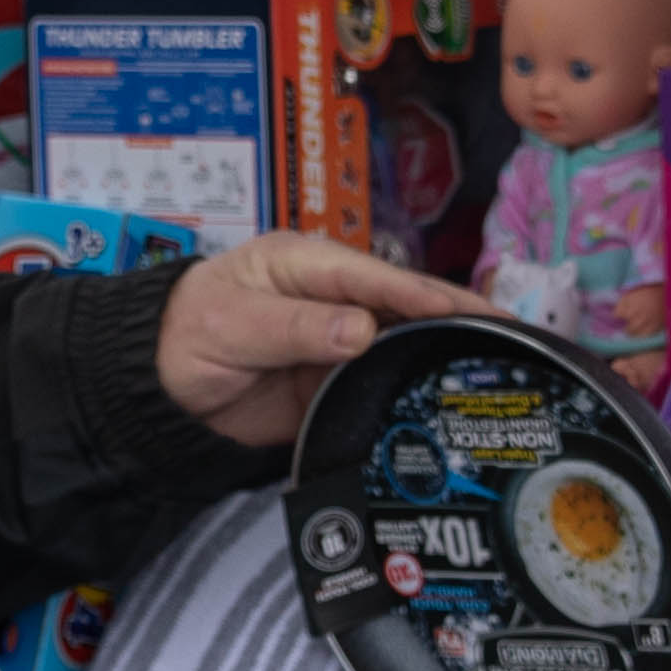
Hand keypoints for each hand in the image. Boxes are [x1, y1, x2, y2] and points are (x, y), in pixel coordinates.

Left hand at [151, 230, 475, 452]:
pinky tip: (452, 405)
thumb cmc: (185, 335)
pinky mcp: (336, 382)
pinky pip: (384, 385)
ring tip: (501, 371)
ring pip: (403, 346)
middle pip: (405, 307)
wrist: (157, 390)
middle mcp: (333, 299)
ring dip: (444, 355)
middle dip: (457, 319)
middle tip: (514, 338)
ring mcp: (339, 342)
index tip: (471, 309)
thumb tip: (362, 328)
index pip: (378, 276)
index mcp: (307, 264)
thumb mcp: (234, 324)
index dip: (426, 293)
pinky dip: (417, 392)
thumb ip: (297, 326)